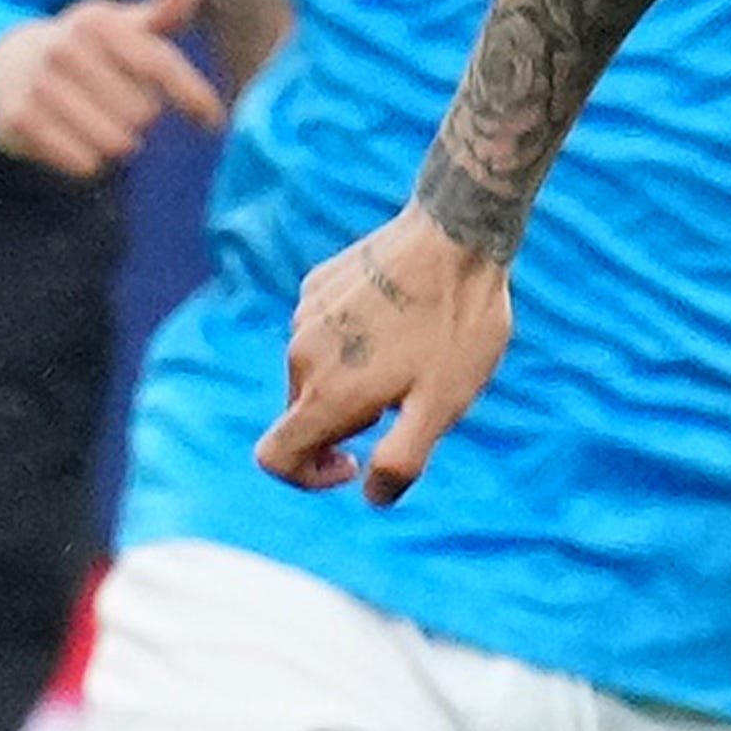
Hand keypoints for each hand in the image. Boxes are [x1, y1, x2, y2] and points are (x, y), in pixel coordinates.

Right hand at [0, 0, 228, 177]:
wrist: (5, 64)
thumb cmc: (86, 48)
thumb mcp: (124, 26)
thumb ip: (165, 12)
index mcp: (97, 21)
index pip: (161, 66)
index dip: (194, 98)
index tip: (212, 122)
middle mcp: (64, 47)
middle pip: (143, 114)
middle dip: (140, 117)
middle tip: (117, 104)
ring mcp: (38, 84)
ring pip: (117, 143)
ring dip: (117, 142)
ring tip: (96, 120)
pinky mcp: (18, 120)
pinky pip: (85, 164)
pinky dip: (88, 160)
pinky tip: (72, 137)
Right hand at [257, 207, 515, 502]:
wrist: (456, 235)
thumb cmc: (456, 326)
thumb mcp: (443, 406)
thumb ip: (402, 461)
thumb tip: (372, 495)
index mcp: (326, 393)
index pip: (275, 457)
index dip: (307, 478)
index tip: (355, 463)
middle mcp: (302, 354)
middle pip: (303, 415)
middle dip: (347, 423)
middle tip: (408, 398)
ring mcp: (306, 315)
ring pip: (315, 372)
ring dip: (352, 380)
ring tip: (412, 355)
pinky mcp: (318, 285)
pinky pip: (324, 333)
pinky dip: (353, 343)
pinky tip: (401, 321)